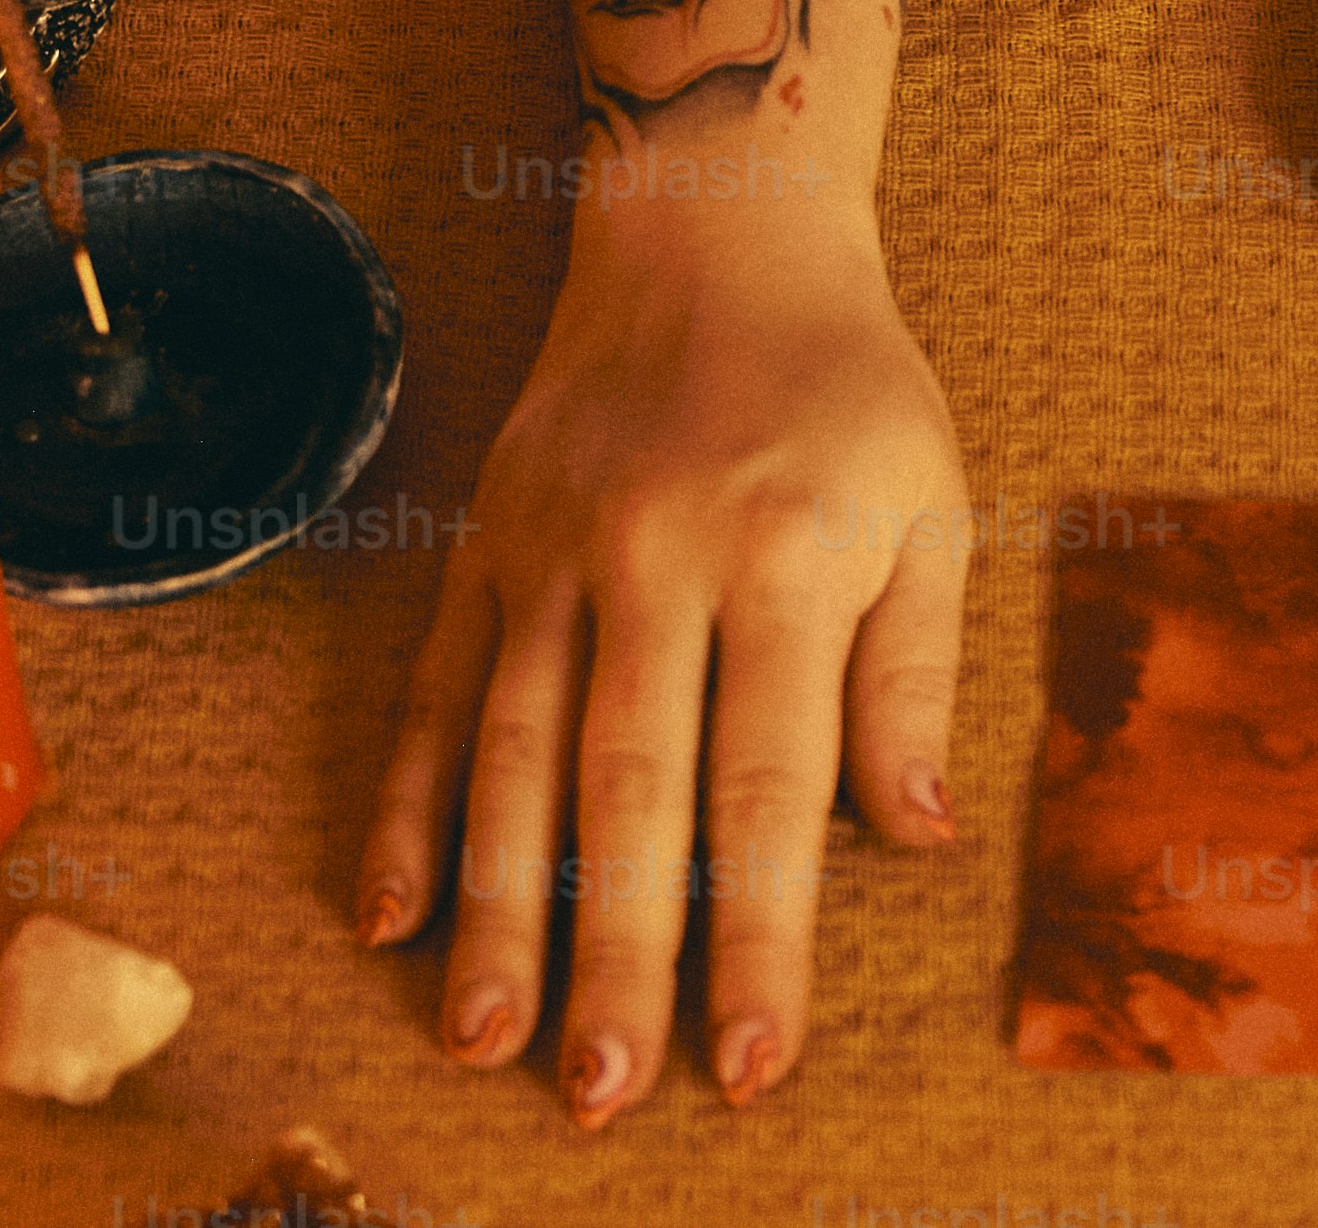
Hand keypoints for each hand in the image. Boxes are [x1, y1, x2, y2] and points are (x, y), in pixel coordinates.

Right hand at [353, 197, 967, 1116]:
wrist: (714, 225)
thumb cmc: (847, 389)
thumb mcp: (930, 508)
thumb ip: (912, 674)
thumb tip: (910, 838)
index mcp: (785, 559)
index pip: (769, 788)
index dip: (760, 934)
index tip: (749, 1061)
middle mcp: (655, 561)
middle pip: (626, 792)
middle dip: (612, 954)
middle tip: (597, 1091)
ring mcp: (551, 555)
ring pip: (514, 759)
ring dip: (497, 910)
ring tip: (484, 1040)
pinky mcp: (481, 545)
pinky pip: (431, 692)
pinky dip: (405, 808)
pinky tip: (388, 912)